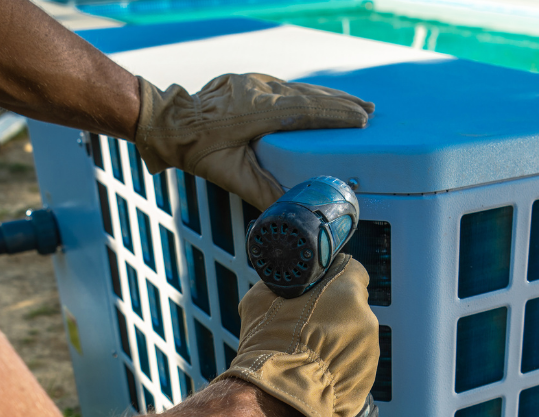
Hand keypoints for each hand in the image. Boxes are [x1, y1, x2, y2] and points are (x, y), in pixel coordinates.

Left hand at [134, 73, 373, 210]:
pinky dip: (309, 93)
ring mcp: (255, 83)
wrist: (170, 122)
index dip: (336, 115)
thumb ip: (261, 192)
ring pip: (301, 88)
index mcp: (259, 112)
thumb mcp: (230, 175)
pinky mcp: (251, 82)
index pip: (307, 111)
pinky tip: (321, 97)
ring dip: (329, 96)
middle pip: (310, 96)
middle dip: (341, 104)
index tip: (361, 119)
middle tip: (368, 112)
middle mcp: (260, 91)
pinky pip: (288, 86)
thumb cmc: (197, 149)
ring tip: (355, 103)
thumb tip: (287, 211)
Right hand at [217, 254, 378, 416]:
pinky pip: (352, 362)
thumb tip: (287, 282)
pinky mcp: (367, 376)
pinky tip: (314, 371)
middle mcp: (365, 316)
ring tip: (308, 352)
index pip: (351, 271)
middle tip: (308, 323)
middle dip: (334, 313)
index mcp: (346, 289)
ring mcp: (370, 349)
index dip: (333, 279)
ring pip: (354, 336)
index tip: (320, 289)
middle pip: (353, 306)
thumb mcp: (263, 297)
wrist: (277, 393)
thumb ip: (284, 284)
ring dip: (336, 340)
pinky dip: (337, 365)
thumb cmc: (269, 342)